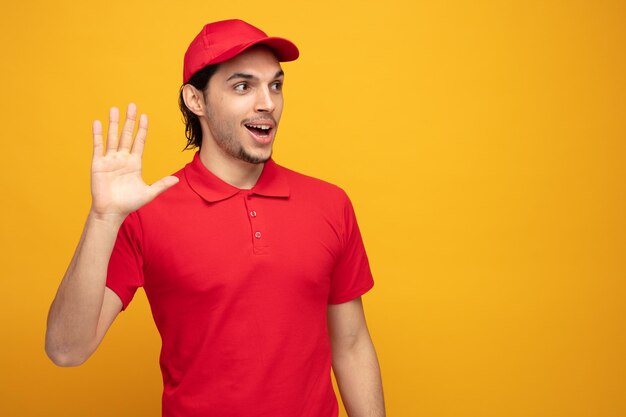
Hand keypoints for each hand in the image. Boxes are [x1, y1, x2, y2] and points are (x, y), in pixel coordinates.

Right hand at [90, 103, 178, 221]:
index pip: (139, 141)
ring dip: (113, 123)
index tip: (145, 116)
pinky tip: (98, 123)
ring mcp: (110, 160)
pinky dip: (98, 135)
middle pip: (127, 135)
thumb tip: (177, 179)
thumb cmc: (130, 203)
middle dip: (130, 121)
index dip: (142, 129)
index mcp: (135, 162)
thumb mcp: (149, 192)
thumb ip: (161, 184)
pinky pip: (98, 146)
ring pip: (113, 137)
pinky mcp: (98, 164)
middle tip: (132, 105)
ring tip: (114, 109)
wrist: (112, 212)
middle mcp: (123, 158)